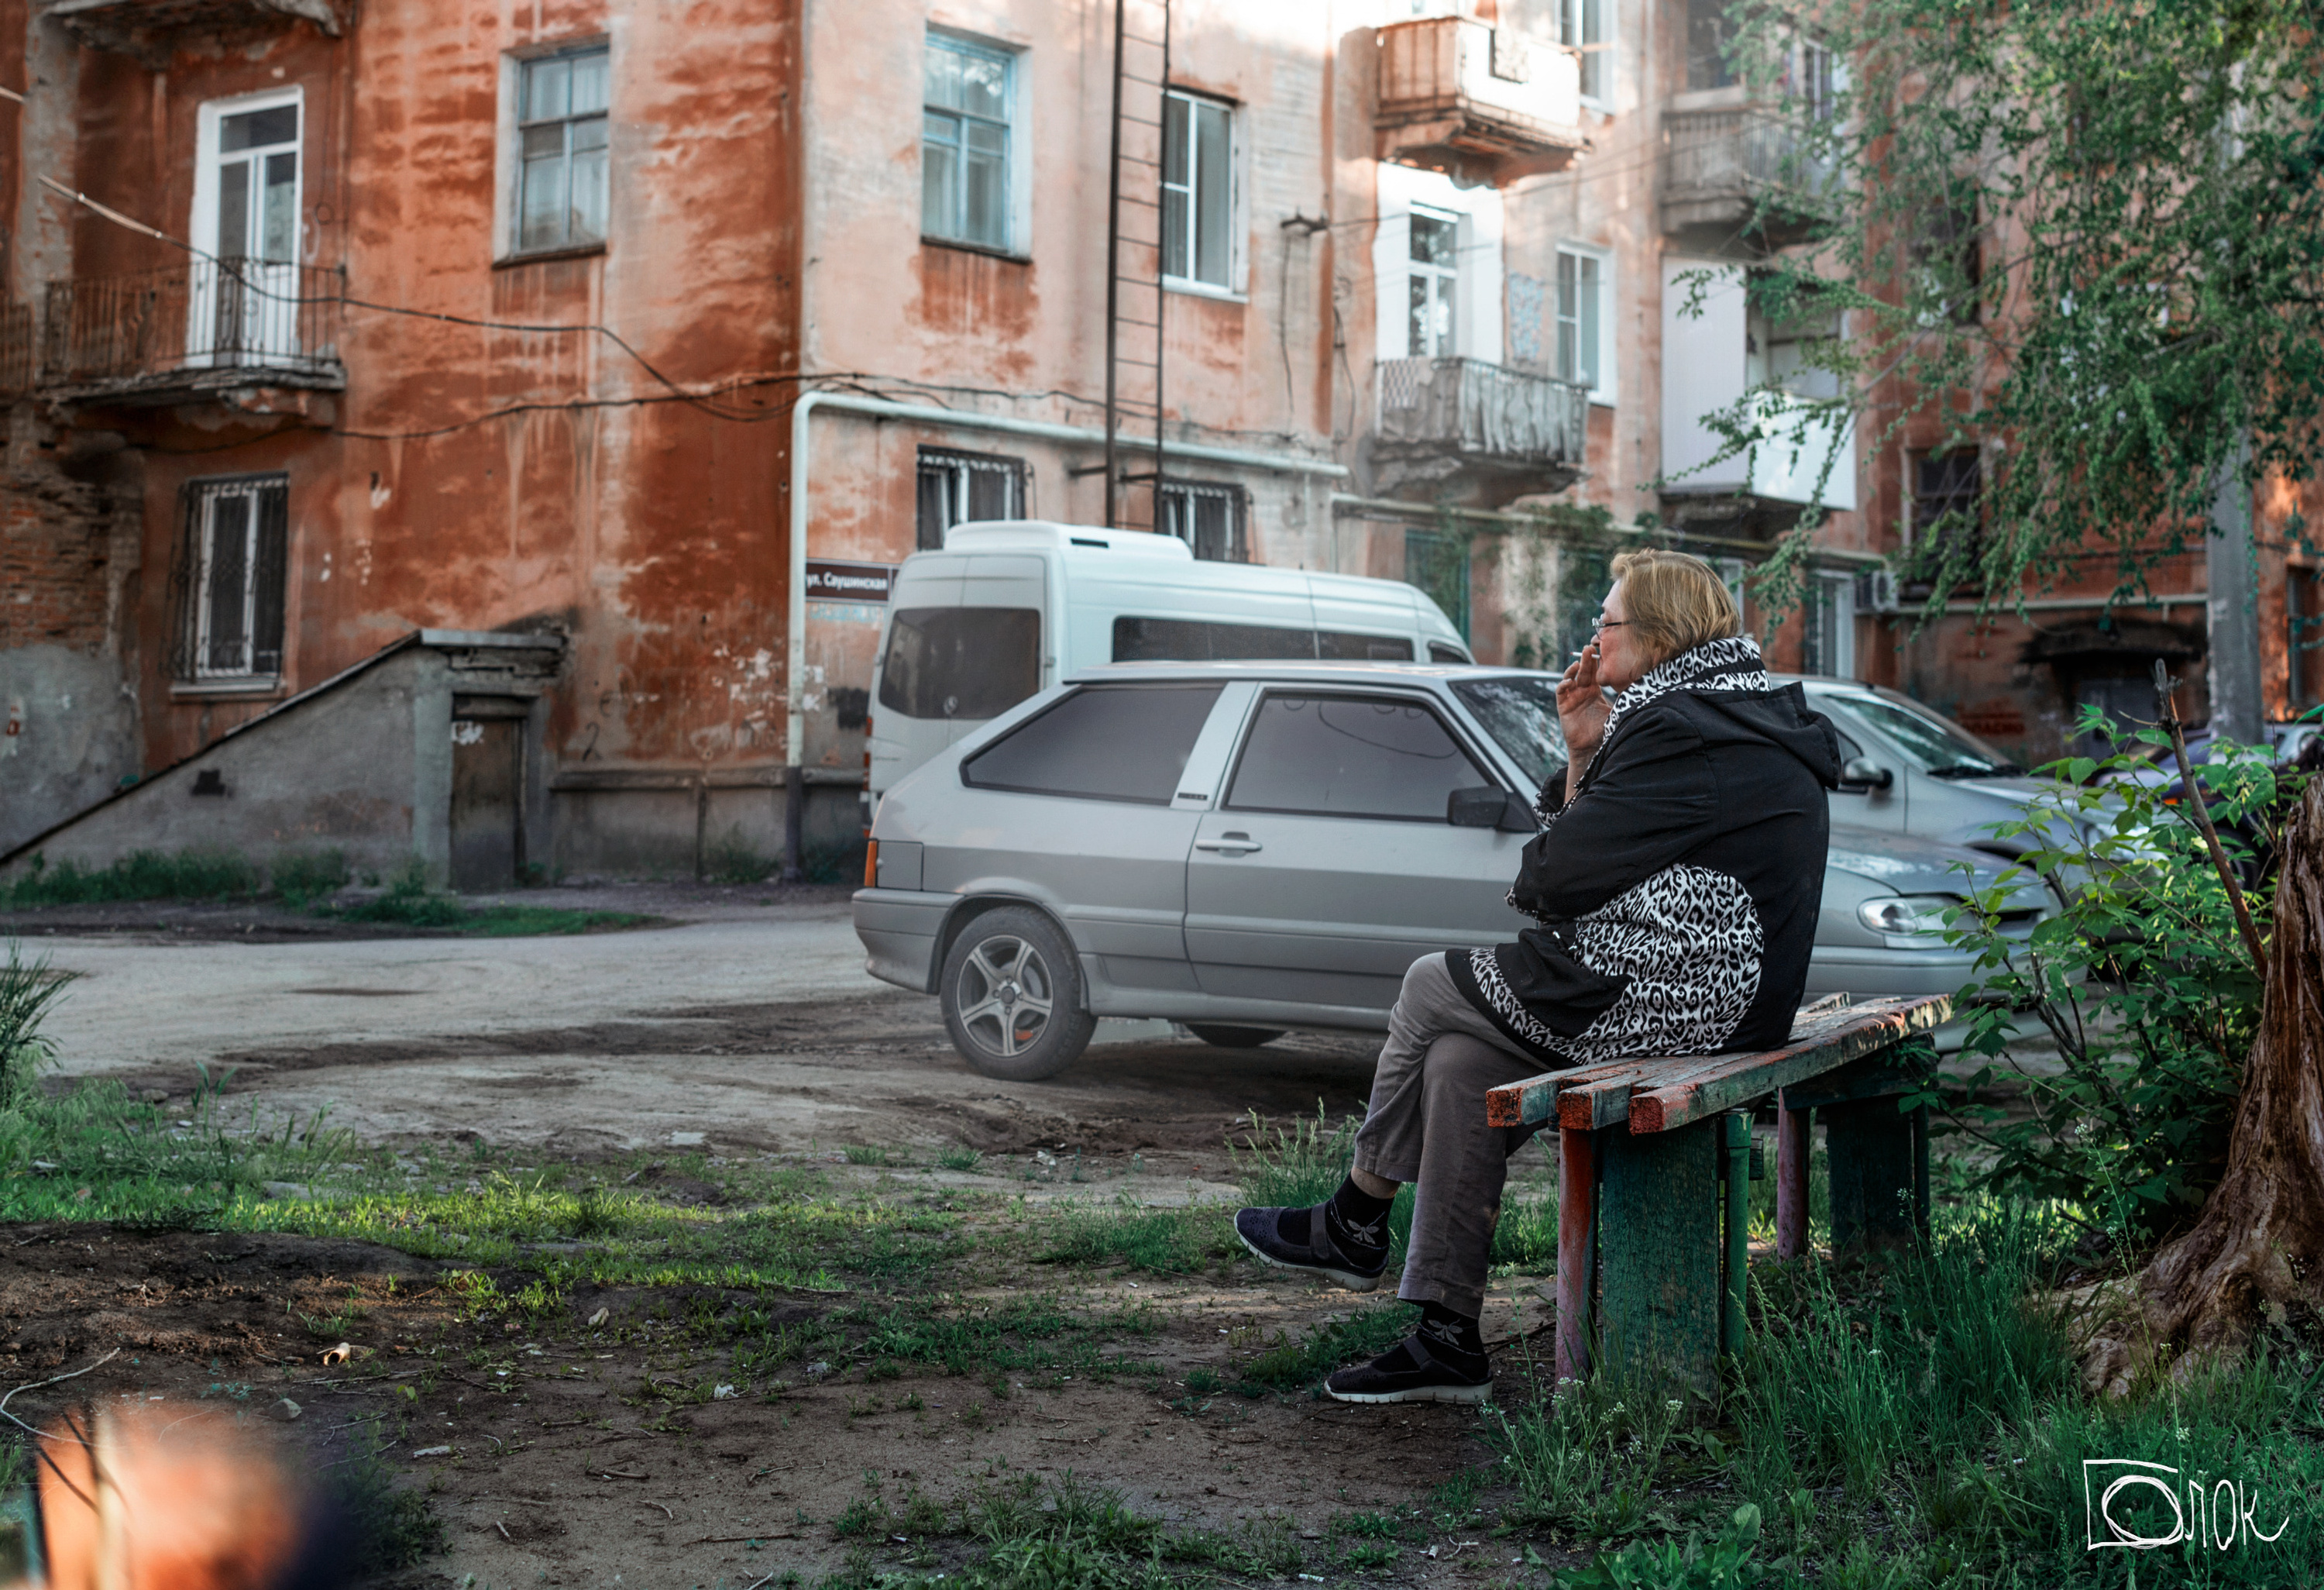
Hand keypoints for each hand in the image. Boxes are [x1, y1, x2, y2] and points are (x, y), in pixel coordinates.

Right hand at [1557, 643, 1611, 766]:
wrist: (1590, 747)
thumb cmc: (1602, 730)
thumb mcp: (1614, 712)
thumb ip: (1621, 701)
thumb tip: (1641, 690)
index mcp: (1594, 691)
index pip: (1594, 672)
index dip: (1596, 661)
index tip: (1602, 650)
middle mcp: (1582, 691)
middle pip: (1583, 671)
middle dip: (1586, 659)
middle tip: (1590, 647)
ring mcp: (1571, 697)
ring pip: (1570, 678)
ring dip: (1573, 669)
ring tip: (1579, 662)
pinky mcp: (1563, 705)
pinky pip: (1561, 692)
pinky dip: (1563, 685)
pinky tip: (1569, 681)